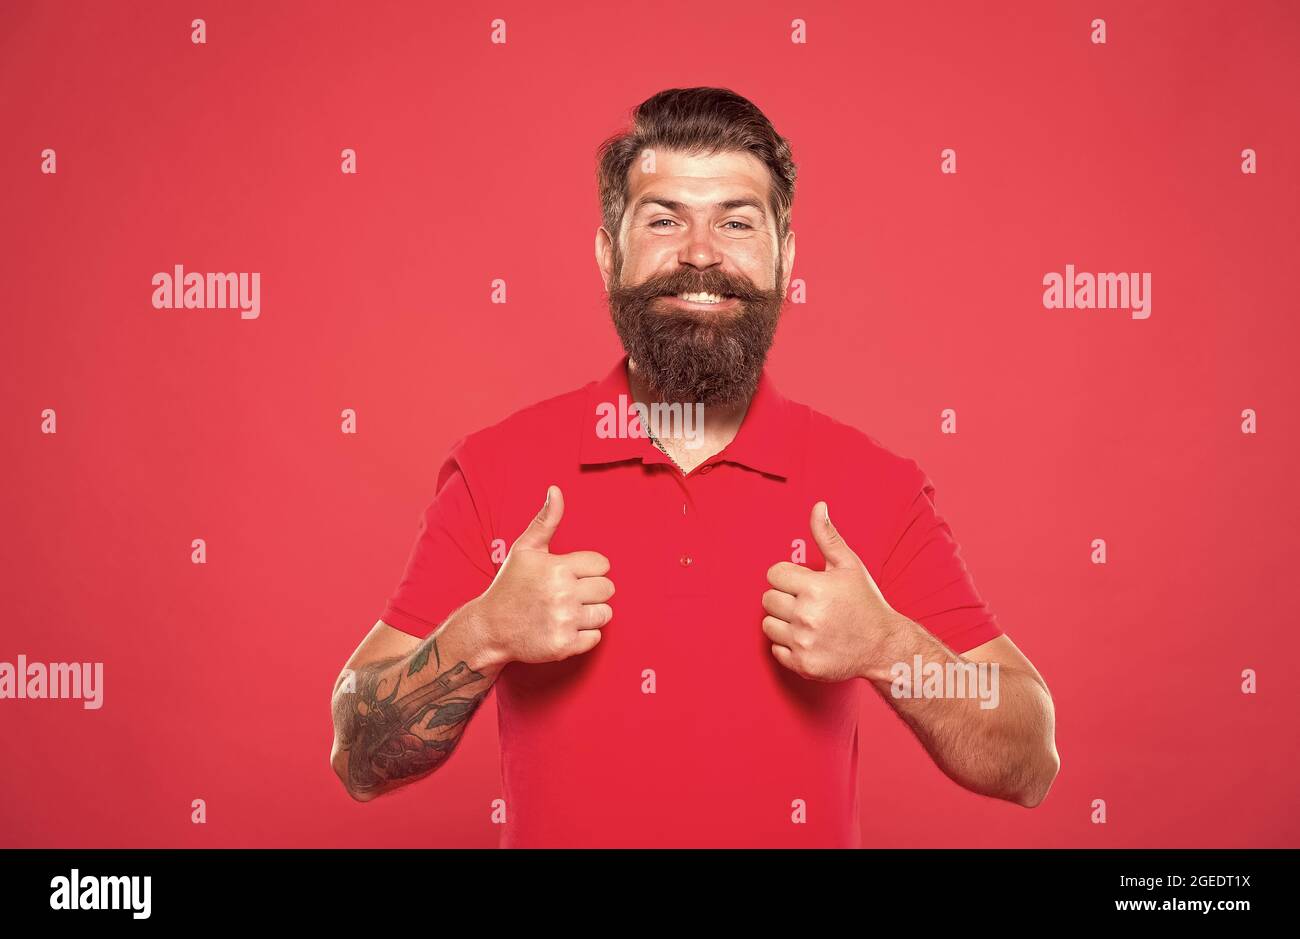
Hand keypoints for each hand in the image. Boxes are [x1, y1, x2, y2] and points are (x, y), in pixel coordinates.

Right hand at [474, 486, 614, 665]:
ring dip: (590, 614)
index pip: (603, 565)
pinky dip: (583, 636)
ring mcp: (564, 621)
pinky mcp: (564, 646)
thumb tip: (556, 490)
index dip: (589, 569)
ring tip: (566, 612)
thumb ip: (546, 520)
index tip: (570, 575)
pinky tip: (563, 628)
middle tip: (568, 595)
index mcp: (558, 567)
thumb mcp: (525, 549)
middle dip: (591, 591)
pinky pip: (596, 638)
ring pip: (605, 614)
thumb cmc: (510, 585)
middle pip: (608, 589)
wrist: (489, 628)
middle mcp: (563, 594)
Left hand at [761, 501, 899, 681]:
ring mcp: (804, 642)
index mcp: (815, 587)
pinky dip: (788, 645)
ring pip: (768, 624)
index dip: (787, 577)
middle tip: (808, 603)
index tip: (804, 584)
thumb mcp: (849, 565)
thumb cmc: (865, 602)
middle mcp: (807, 615)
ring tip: (807, 621)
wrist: (884, 646)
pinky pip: (776, 649)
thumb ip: (827, 536)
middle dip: (785, 598)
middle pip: (768, 599)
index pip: (773, 575)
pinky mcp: (803, 665)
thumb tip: (818, 506)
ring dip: (783, 622)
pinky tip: (809, 639)